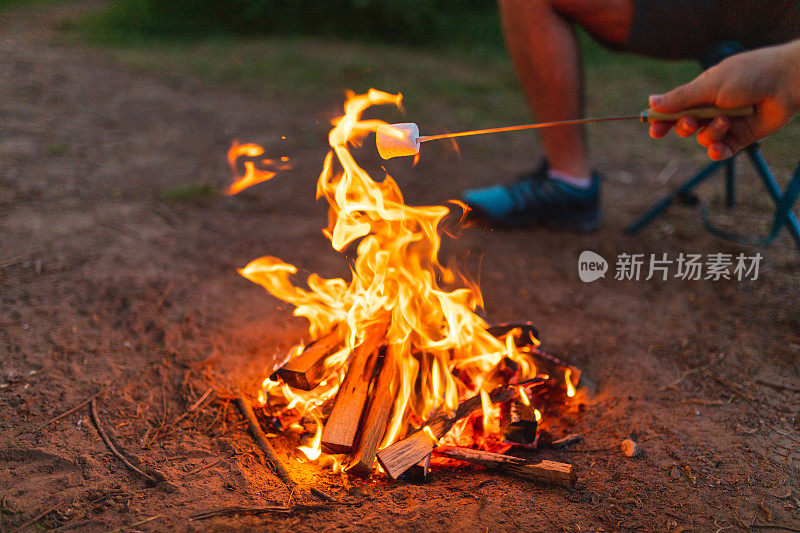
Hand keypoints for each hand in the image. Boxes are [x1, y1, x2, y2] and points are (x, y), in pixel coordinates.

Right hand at [648, 40, 799, 159]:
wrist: (787, 82)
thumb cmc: (750, 75)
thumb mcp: (709, 85)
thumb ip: (680, 98)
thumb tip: (650, 101)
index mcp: (703, 92)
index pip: (675, 109)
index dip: (662, 120)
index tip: (654, 129)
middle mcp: (712, 108)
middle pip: (686, 126)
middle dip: (685, 127)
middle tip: (692, 122)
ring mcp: (727, 124)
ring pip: (704, 138)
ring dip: (710, 133)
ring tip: (726, 121)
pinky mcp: (742, 138)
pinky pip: (721, 151)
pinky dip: (717, 152)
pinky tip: (718, 149)